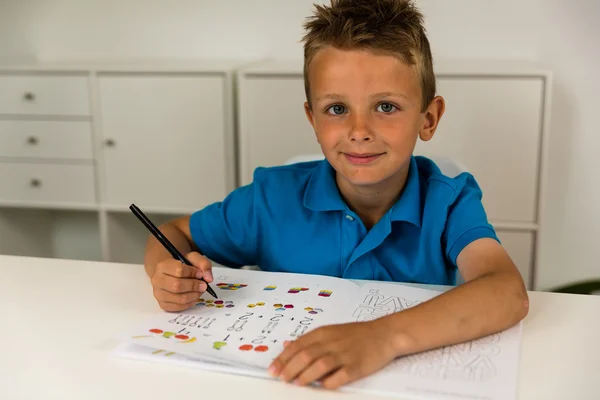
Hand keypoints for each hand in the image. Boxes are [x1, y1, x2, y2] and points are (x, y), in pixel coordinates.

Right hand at [150, 252, 212, 311]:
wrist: (170, 274)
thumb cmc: (182, 267)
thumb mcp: (193, 259)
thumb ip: (203, 264)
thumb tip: (209, 278)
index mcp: (162, 266)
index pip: (179, 270)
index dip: (193, 273)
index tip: (200, 274)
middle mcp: (157, 280)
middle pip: (177, 286)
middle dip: (194, 286)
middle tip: (203, 285)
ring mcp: (159, 294)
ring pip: (179, 298)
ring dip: (194, 295)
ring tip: (199, 291)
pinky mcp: (163, 305)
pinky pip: (179, 307)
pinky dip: (190, 303)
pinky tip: (194, 296)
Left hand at [268, 320, 396, 388]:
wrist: (384, 334)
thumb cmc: (356, 334)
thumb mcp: (330, 331)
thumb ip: (308, 340)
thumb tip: (286, 345)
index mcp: (323, 333)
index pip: (298, 345)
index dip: (283, 358)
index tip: (273, 369)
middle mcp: (332, 343)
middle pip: (305, 355)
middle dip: (290, 368)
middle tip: (281, 378)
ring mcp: (345, 355)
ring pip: (320, 365)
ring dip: (306, 375)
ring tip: (297, 383)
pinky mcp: (357, 367)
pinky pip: (340, 376)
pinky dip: (329, 382)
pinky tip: (322, 386)